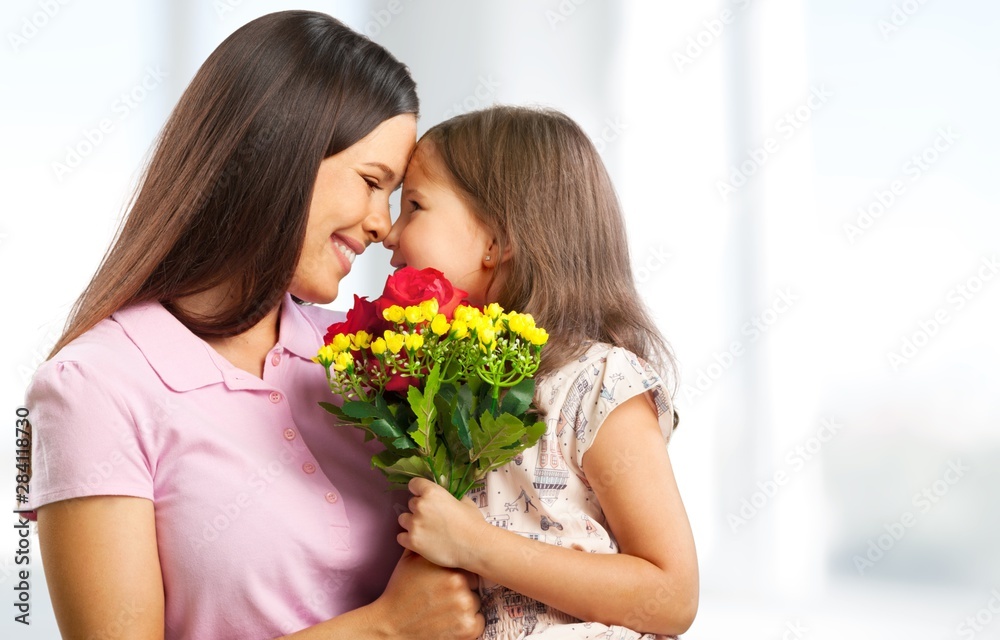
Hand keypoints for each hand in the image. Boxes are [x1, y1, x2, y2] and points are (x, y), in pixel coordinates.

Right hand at [368, 549, 483, 639]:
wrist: (390, 625)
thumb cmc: (400, 592)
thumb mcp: (409, 561)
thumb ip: (427, 545)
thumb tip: (436, 528)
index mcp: (448, 567)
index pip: (469, 567)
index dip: (459, 575)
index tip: (449, 582)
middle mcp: (458, 585)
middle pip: (474, 585)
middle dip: (462, 591)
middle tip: (444, 598)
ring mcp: (464, 608)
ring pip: (476, 604)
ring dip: (465, 607)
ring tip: (444, 610)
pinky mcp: (466, 629)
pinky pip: (479, 623)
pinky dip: (469, 625)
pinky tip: (451, 623)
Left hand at [397, 477, 491, 568]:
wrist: (475, 546)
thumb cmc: (473, 523)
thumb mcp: (464, 502)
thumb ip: (451, 497)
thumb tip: (448, 499)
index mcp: (432, 492)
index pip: (414, 484)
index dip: (418, 490)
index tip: (422, 496)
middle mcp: (420, 505)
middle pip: (410, 503)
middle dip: (419, 509)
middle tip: (430, 518)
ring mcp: (414, 524)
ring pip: (403, 519)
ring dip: (411, 523)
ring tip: (424, 530)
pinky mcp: (412, 541)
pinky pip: (401, 537)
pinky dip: (408, 539)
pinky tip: (419, 541)